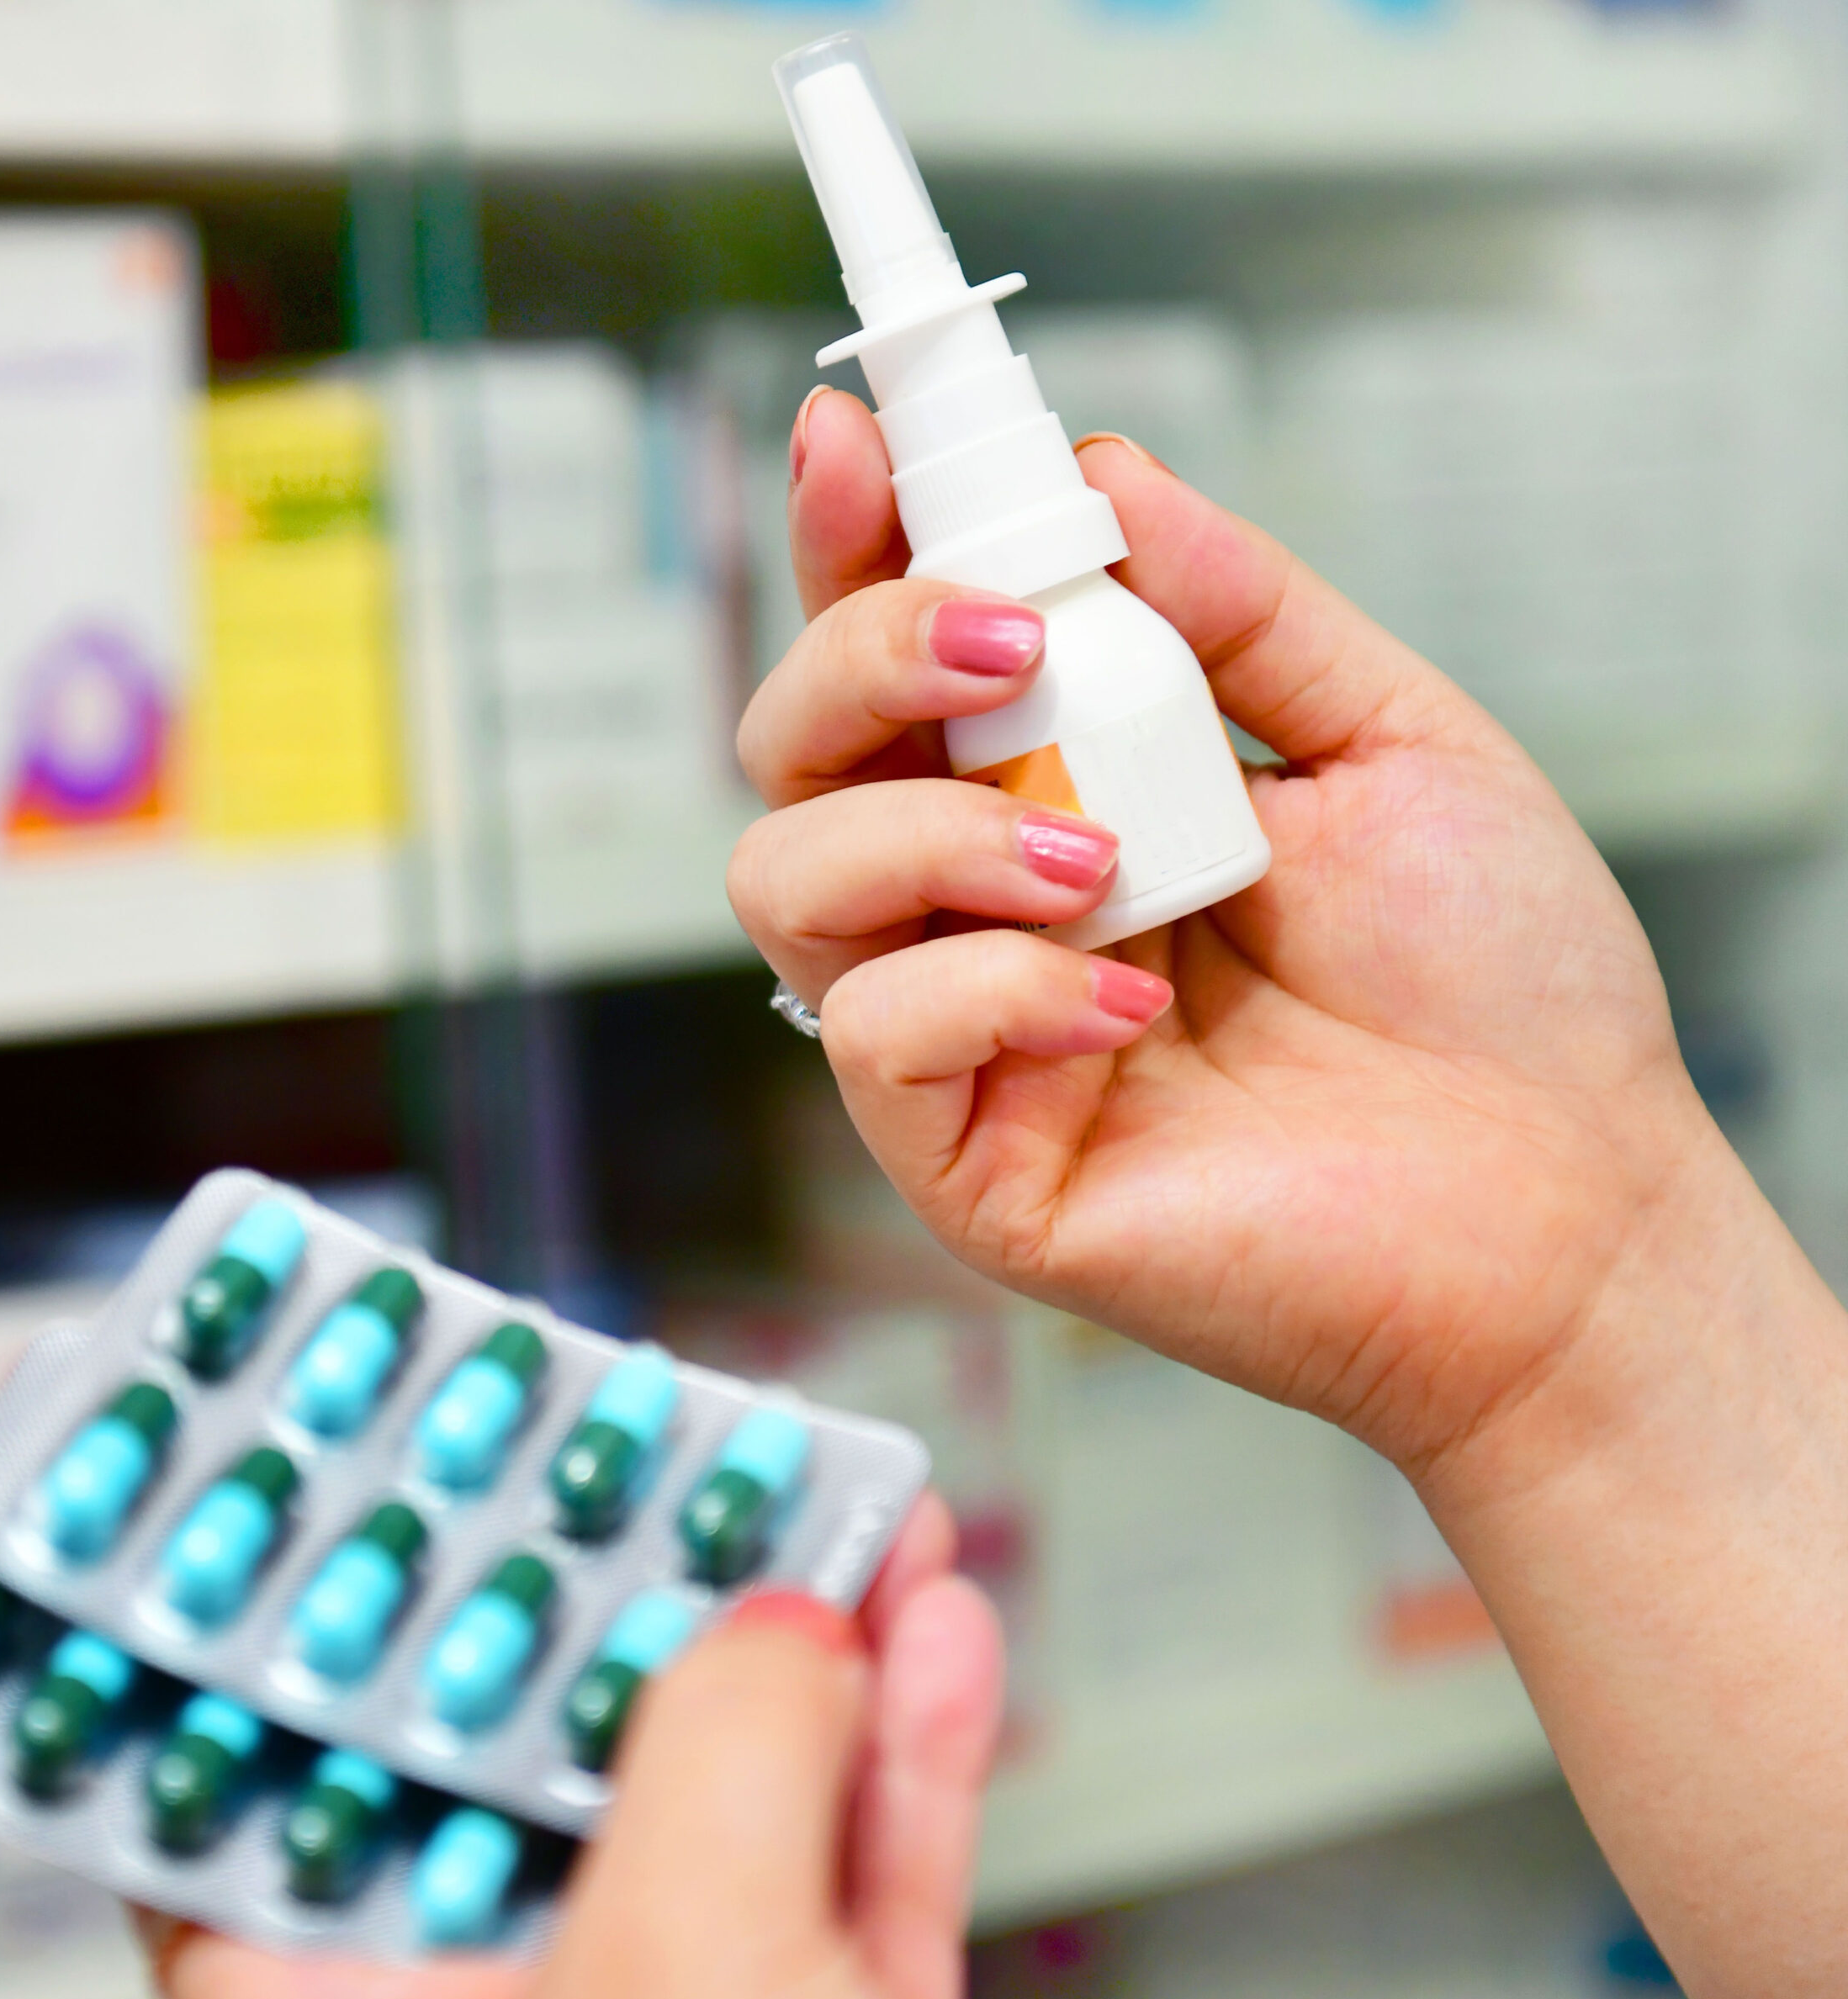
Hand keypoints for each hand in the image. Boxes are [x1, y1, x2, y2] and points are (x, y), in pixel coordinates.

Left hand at [149, 1496, 1003, 1998]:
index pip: (247, 1817)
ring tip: (845, 1507)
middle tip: (658, 1462)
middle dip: (618, 1604)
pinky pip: (858, 1876)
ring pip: (724, 1801)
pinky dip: (903, 1754)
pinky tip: (937, 1632)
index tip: (324, 1510)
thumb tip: (777, 1623)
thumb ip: (721, 1750)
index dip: (265, 1657)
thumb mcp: (692, 1981)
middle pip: (529, 1764)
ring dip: (800, 1648)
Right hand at [728, 391, 1708, 1474]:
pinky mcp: (969, 1167)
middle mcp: (986, 907)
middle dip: (861, 653)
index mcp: (1069, 794)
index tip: (862, 435)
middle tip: (1009, 640)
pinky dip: (985, 988)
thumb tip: (1101, 476)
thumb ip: (1241, 611)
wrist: (1564, 1211)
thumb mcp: (1393, 742)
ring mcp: (966, 1038)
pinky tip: (1127, 1009)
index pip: (903, 660)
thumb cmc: (1494, 991)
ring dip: (926, 829)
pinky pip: (875, 1036)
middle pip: (794, 750)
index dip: (853, 540)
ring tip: (1101, 859)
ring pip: (786, 882)